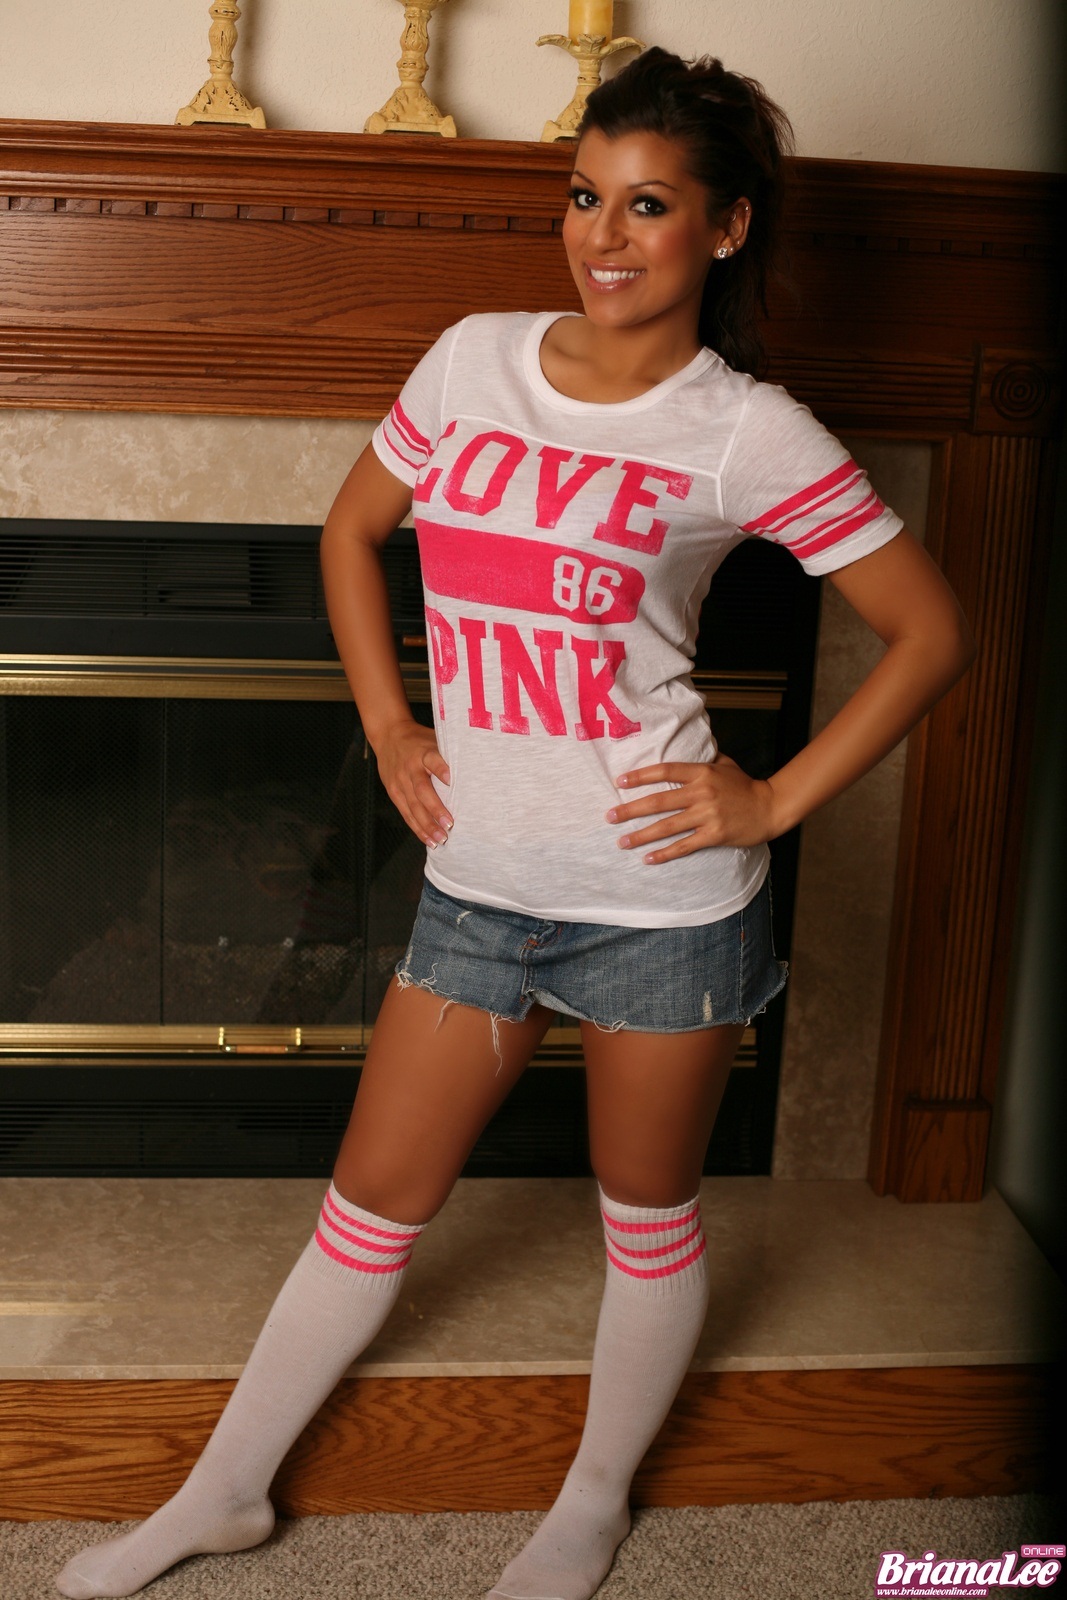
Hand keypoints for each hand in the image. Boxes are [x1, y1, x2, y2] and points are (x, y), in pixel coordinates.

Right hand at [374, 720, 452, 849]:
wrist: (388, 735)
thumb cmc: (419, 740)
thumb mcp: (434, 739)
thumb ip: (449, 754)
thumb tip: (479, 768)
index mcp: (423, 752)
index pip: (432, 759)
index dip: (440, 769)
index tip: (450, 779)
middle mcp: (410, 768)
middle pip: (422, 790)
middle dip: (436, 809)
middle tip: (450, 824)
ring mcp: (400, 781)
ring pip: (413, 806)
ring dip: (427, 825)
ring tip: (441, 839)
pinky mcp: (394, 792)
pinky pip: (406, 813)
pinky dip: (417, 828)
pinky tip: (428, 839)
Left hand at [605, 753, 779, 862]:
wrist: (770, 807)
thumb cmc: (745, 786)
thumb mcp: (726, 764)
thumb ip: (704, 758)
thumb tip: (687, 745)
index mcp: (702, 772)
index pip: (665, 771)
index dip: (640, 776)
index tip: (620, 781)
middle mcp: (702, 792)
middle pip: (658, 801)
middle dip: (630, 809)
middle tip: (609, 816)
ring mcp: (708, 815)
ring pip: (667, 826)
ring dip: (641, 835)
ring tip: (622, 842)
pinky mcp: (714, 835)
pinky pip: (684, 846)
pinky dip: (664, 854)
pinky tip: (647, 859)